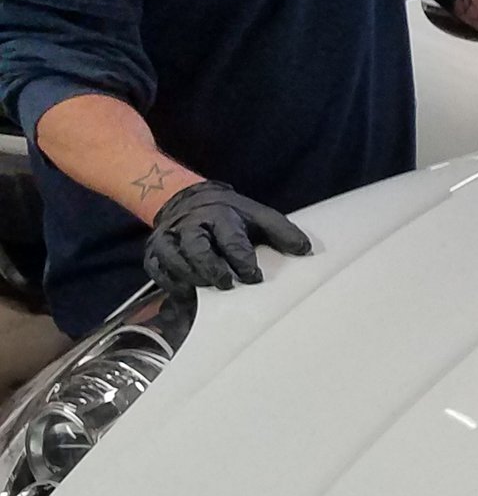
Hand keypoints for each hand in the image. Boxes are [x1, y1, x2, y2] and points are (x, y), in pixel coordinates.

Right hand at [143, 181, 312, 290]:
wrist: (189, 201)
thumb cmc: (230, 216)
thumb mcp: (258, 217)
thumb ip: (282, 232)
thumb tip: (306, 250)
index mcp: (220, 215)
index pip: (231, 238)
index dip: (242, 259)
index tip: (254, 276)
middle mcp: (190, 225)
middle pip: (197, 248)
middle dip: (212, 268)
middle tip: (228, 284)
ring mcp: (169, 238)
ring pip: (175, 261)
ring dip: (193, 278)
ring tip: (210, 288)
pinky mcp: (155, 252)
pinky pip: (159, 271)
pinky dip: (173, 285)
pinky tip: (188, 294)